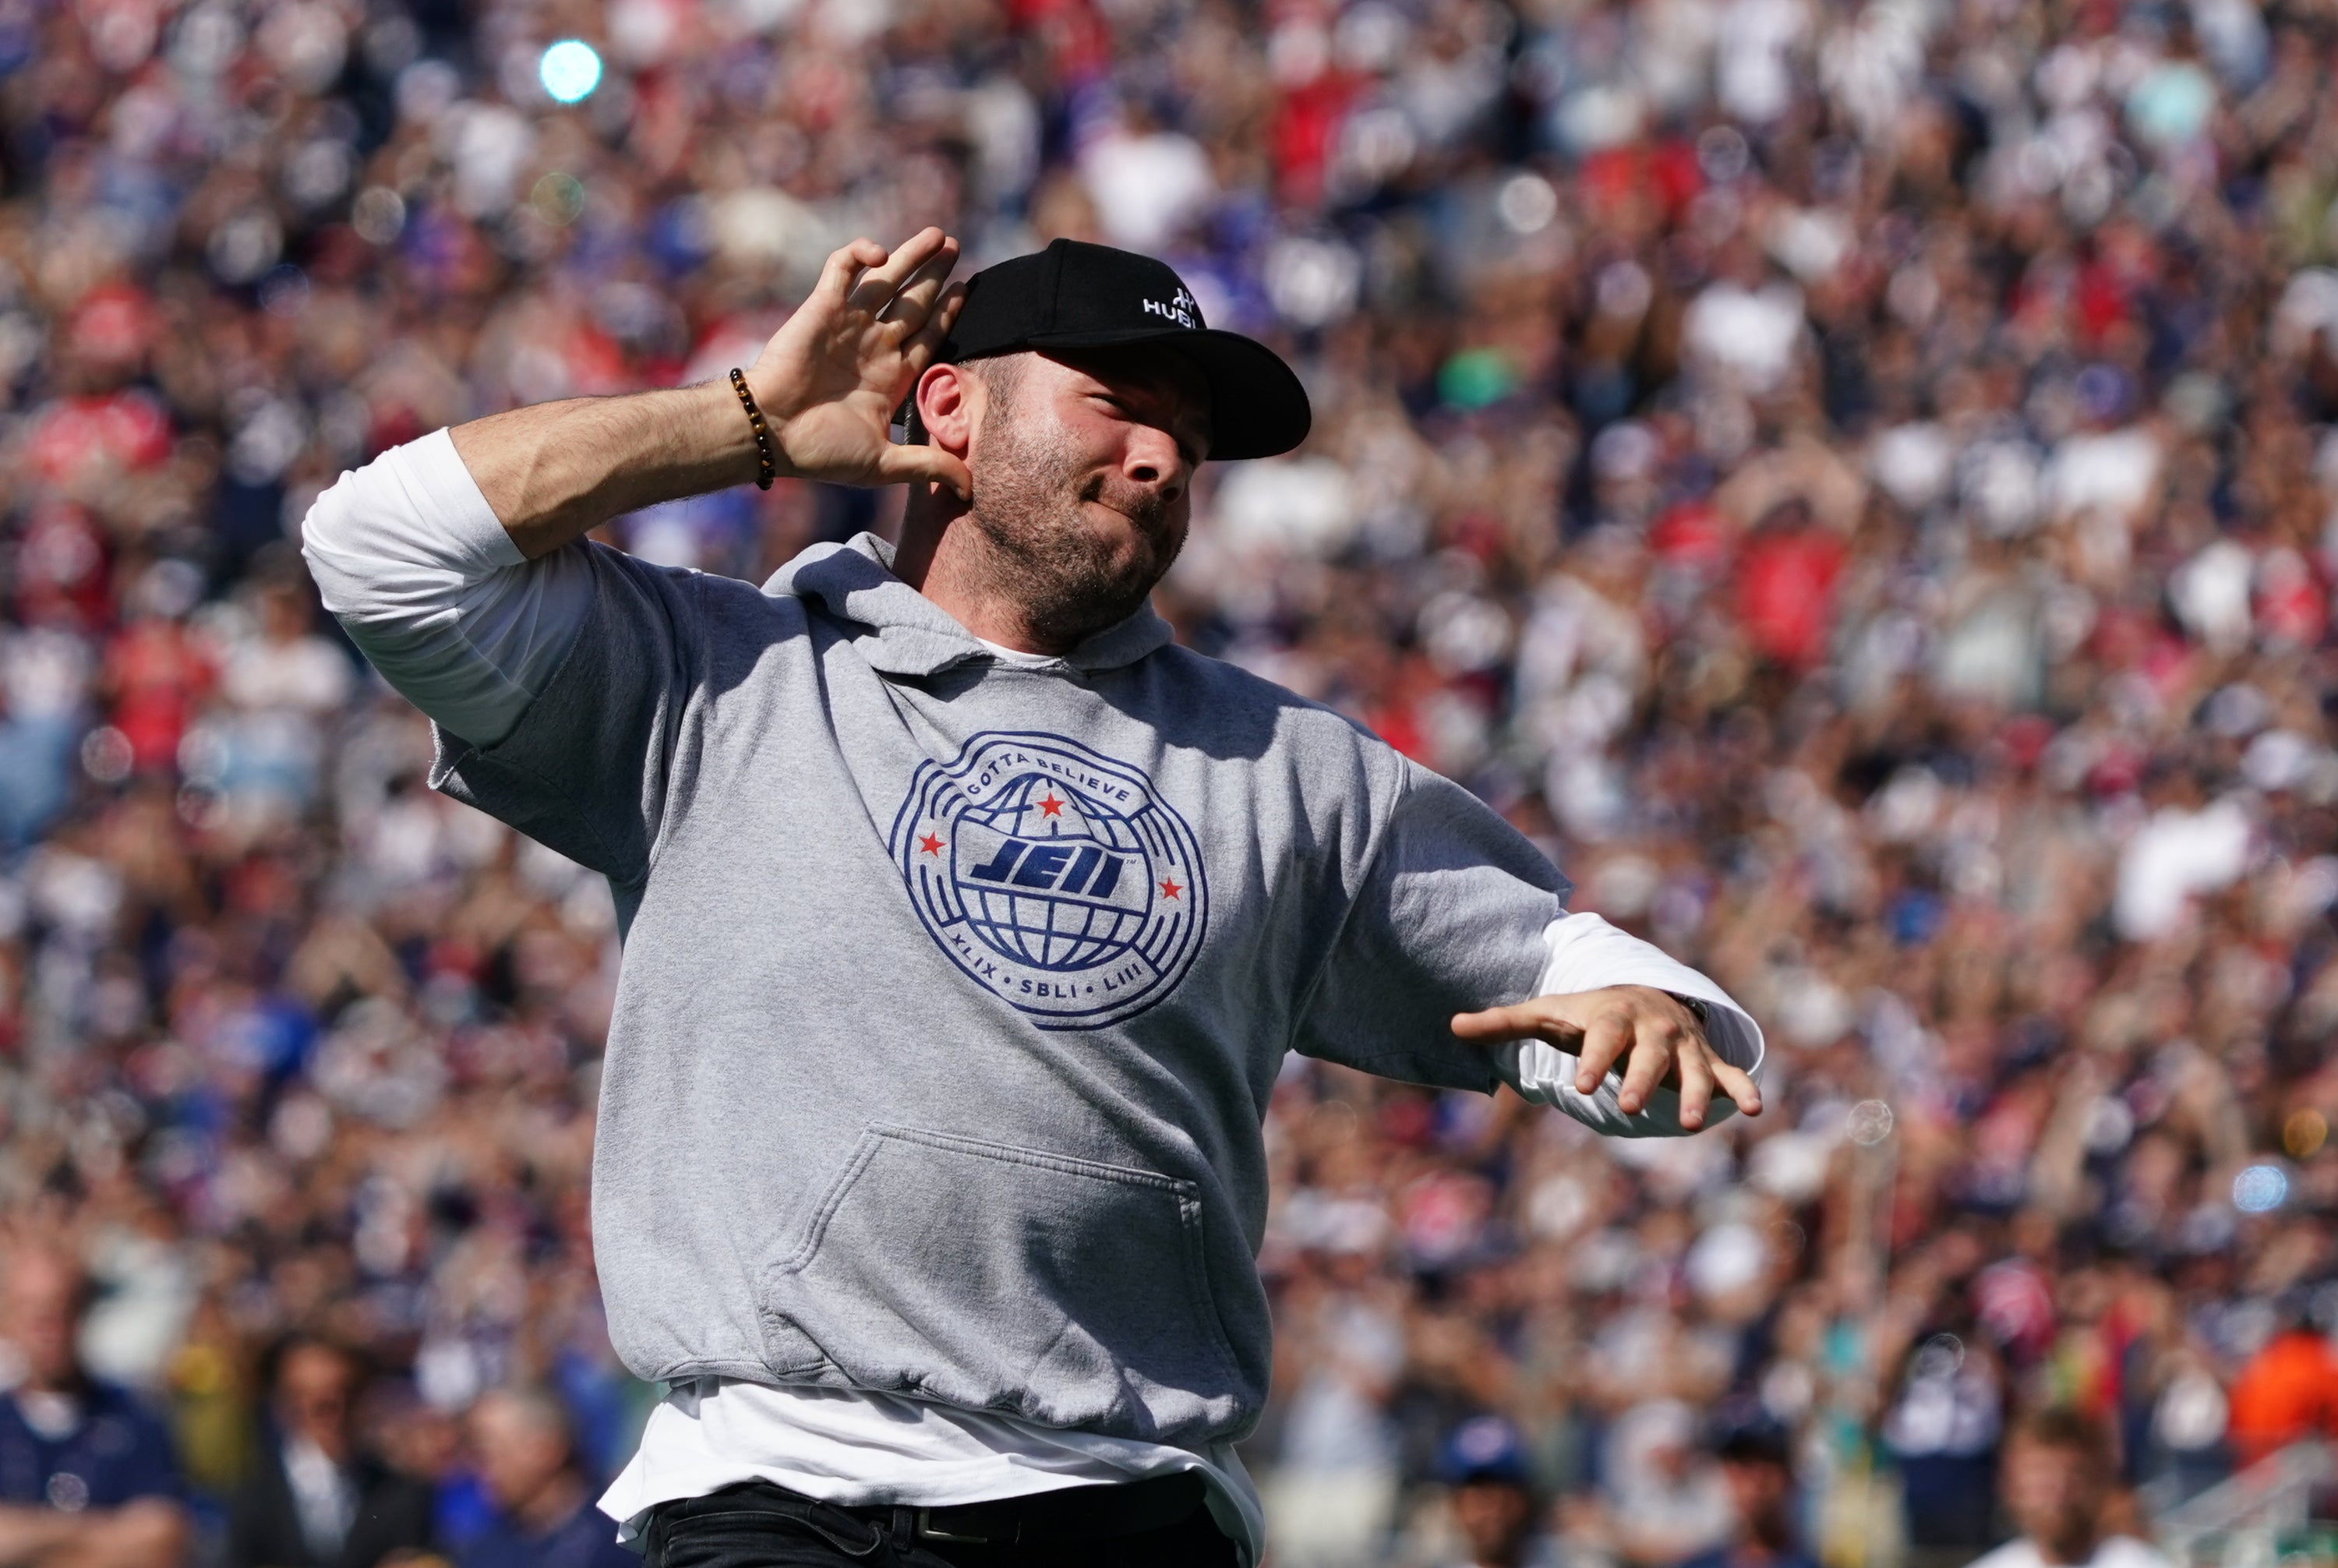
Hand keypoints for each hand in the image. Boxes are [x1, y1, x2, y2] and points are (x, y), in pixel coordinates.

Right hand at [745, 227, 970, 497]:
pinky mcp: (822, 307)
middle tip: (954, 247)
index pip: (929, 336)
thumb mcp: (884, 464)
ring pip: (885, 280)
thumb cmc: (820, 452)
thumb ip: (929, 465)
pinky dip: (859, 255)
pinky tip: (879, 252)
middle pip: (913, 301)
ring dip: (910, 256)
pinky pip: (843, 269)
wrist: (770, 432)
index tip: (967, 290)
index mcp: (891, 376)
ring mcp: (848, 325)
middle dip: (935, 275)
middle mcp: (873, 346)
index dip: (949, 313)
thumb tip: (971, 488)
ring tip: (938, 235)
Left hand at [1450, 984, 1761, 1130]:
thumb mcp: (1550, 1013)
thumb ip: (1505, 1022)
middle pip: (1649, 1054)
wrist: (1646, 994)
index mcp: (1613, 1017)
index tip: (1582, 1083)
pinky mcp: (1708, 1062)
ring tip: (1694, 1124)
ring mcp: (1684, 1046)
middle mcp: (1652, 1028)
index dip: (1594, 1057)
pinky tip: (1756, 1111)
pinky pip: (1730, 1074)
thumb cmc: (1589, 1014)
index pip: (1602, 1036)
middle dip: (1641, 1078)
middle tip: (1628, 1108)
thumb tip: (1452, 1026)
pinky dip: (1743, 1089)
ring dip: (1697, 1094)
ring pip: (1694, 1069)